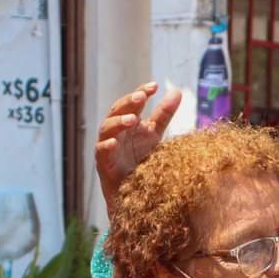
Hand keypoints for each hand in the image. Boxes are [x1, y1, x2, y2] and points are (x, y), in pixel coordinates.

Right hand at [95, 82, 181, 217]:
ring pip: (107, 128)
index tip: (154, 85)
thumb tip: (177, 91)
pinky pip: (101, 151)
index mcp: (128, 121)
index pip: (133, 102)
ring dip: (118, 122)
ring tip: (131, 119)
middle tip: (141, 96)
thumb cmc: (140, 159)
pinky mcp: (103, 162)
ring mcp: (107, 145)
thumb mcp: (155, 134)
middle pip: (117, 111)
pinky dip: (107, 146)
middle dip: (129, 102)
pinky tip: (114, 142)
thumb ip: (164, 114)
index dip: (141, 91)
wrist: (133, 191)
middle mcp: (116, 130)